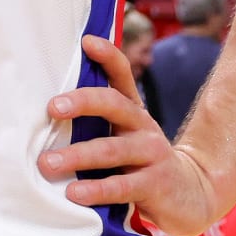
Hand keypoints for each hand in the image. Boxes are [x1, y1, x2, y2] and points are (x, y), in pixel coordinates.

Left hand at [40, 34, 216, 235]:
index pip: (122, 75)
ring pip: (111, 149)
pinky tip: (74, 193)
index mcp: (132, 110)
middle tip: (52, 108)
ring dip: (77, 155)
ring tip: (48, 163)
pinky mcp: (154, 185)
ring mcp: (151, 154)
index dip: (107, 56)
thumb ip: (97, 121)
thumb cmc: (141, 161)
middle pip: (114, 105)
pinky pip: (121, 186)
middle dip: (82, 103)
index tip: (87, 42)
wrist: (190, 193)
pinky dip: (95, 190)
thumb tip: (46, 109)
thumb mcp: (125, 135)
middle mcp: (143, 126)